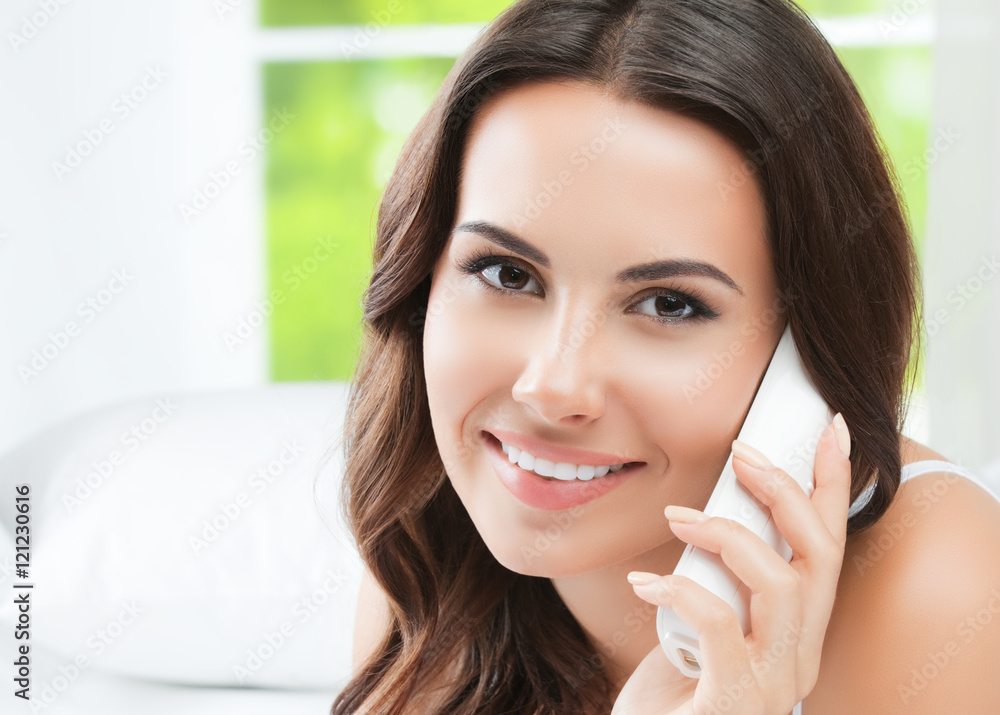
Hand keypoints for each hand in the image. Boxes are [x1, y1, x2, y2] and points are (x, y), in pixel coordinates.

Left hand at [611, 414, 852, 714]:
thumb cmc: (673, 689)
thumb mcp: (703, 622)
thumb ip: (718, 579)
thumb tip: (707, 510)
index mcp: (796, 631)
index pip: (829, 547)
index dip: (833, 485)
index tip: (829, 427)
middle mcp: (797, 656)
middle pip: (820, 556)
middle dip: (786, 492)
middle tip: (742, 454)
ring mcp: (770, 684)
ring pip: (780, 586)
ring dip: (728, 535)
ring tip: (679, 518)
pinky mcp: (733, 704)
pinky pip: (720, 626)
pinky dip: (681, 591)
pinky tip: (646, 586)